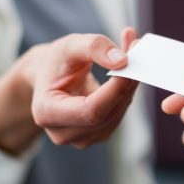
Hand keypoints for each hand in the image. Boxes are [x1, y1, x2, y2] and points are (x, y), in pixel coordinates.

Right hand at [0, 28, 139, 153]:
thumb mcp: (69, 45)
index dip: (115, 90)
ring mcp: (83, 138)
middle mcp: (63, 133)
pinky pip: (120, 111)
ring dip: (129, 83)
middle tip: (136, 49)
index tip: (130, 63)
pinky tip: (125, 71)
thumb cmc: (56, 62)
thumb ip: (93, 47)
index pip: (90, 111)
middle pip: (107, 113)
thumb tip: (122, 61)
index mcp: (46, 113)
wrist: (50, 77)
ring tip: (130, 51)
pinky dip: (127, 90)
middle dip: (126, 82)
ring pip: (117, 112)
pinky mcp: (99, 133)